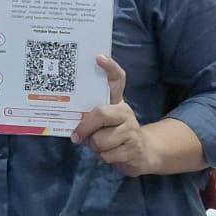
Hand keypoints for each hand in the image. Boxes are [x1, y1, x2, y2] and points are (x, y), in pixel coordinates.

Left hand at [69, 55, 155, 176]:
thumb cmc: (115, 135)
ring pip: (100, 140)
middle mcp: (126, 112)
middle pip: (100, 114)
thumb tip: (72, 121)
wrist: (143, 153)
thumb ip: (91, 117)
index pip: (117, 79)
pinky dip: (104, 157)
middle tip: (77, 136)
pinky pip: (107, 155)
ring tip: (102, 146)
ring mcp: (132, 130)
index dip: (109, 68)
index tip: (98, 58)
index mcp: (118, 102)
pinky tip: (112, 154)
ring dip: (95, 147)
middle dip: (85, 128)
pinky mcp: (134, 149)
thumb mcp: (105, 123)